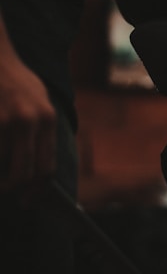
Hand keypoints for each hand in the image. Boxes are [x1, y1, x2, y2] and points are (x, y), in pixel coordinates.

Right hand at [0, 52, 56, 194]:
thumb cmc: (18, 82)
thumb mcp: (41, 101)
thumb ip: (43, 130)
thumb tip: (42, 169)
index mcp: (47, 118)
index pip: (46, 166)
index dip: (38, 188)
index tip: (30, 199)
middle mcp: (29, 121)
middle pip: (23, 173)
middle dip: (15, 189)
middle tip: (9, 193)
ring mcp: (5, 121)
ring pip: (2, 167)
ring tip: (2, 177)